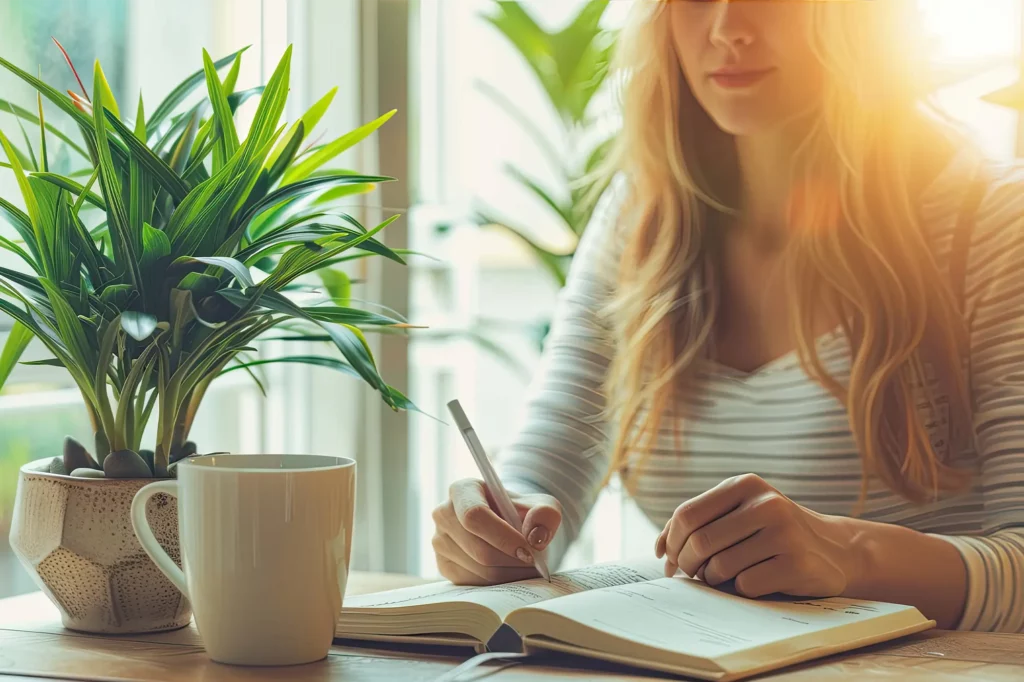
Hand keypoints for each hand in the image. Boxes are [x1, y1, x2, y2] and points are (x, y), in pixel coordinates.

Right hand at [432, 478, 561, 585]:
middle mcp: (444, 514)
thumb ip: (546, 514)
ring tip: (528, 566)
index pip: (474, 515)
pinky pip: (474, 583)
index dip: (502, 536)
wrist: (511, 527)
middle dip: (512, 560)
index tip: (530, 551)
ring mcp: (440, 541)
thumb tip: (534, 535)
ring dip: (510, 573)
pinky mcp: (444, 565)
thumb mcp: (542, 506)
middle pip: (477, 548)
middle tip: (536, 563)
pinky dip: (499, 583)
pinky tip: (512, 572)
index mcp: (463, 490)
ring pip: (478, 569)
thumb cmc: (523, 513)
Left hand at [654, 474, 859, 598]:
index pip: (687, 514)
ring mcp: (785, 534)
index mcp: (746, 485)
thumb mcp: (738, 514)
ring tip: (726, 577)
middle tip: (692, 574)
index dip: (671, 541)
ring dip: (714, 580)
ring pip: (720, 567)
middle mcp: (766, 504)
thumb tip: (661, 552)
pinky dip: (741, 590)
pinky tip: (756, 582)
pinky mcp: (798, 564)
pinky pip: (746, 586)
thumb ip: (697, 524)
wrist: (835, 549)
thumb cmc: (771, 532)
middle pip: (700, 542)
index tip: (670, 558)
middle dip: (688, 565)